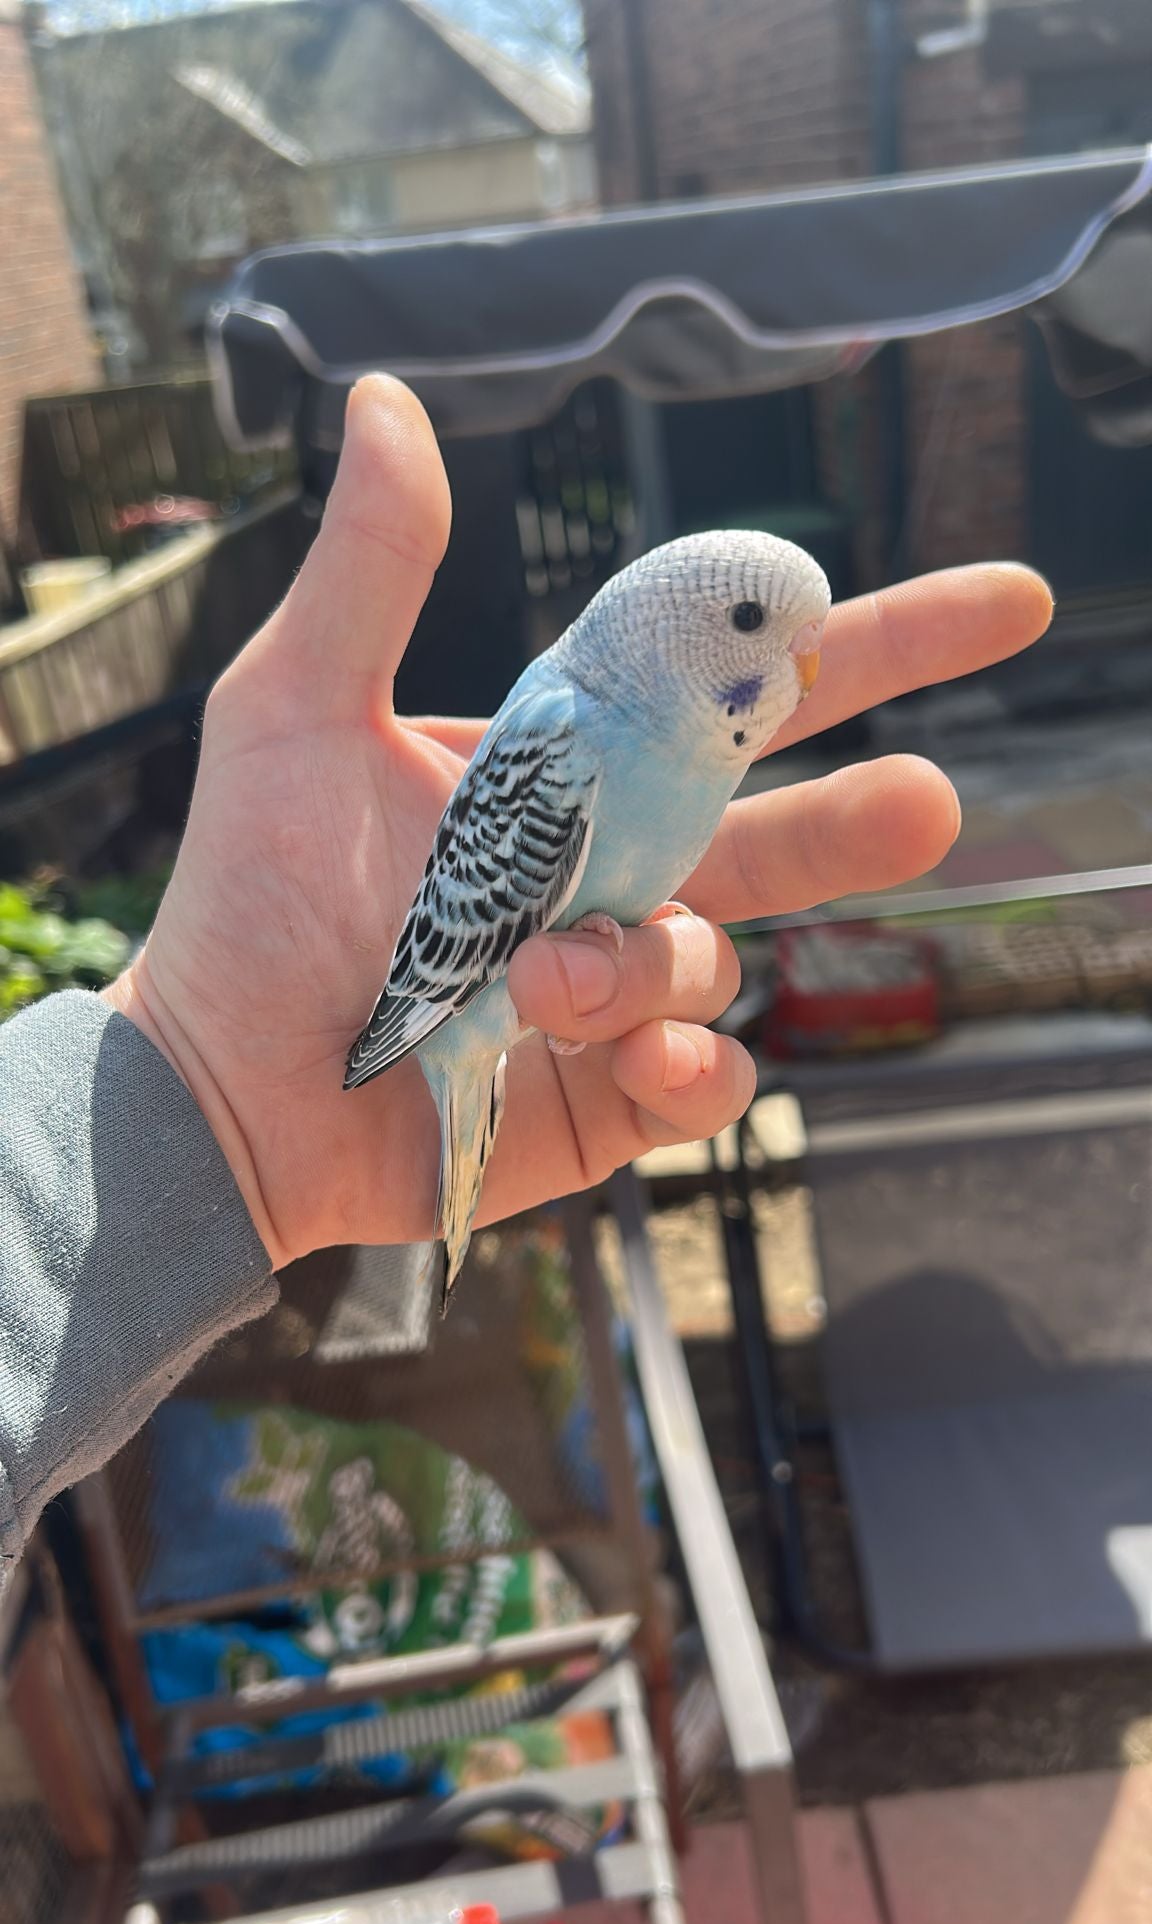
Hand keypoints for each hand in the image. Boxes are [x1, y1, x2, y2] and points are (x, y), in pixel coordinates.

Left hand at [104, 377, 1051, 1267]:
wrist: (221, 1084)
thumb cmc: (249, 895)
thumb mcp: (296, 707)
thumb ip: (371, 569)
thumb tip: (384, 399)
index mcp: (576, 769)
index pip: (743, 693)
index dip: (873, 645)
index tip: (994, 609)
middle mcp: (619, 872)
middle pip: (791, 828)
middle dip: (868, 819)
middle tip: (929, 801)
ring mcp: (622, 988)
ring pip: (724, 957)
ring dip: (650, 962)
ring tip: (545, 980)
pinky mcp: (609, 1095)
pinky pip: (708, 1079)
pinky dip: (686, 1068)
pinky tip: (632, 1058)